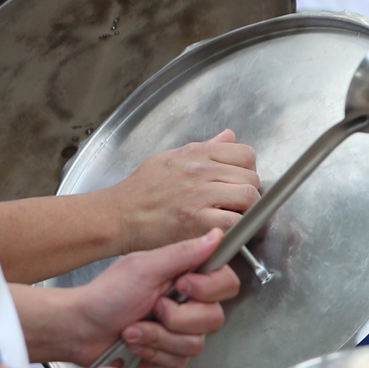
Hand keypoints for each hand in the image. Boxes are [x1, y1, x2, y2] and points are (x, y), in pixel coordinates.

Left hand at [69, 229, 241, 367]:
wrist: (79, 329)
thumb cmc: (105, 296)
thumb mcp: (144, 268)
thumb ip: (183, 253)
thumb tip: (215, 235)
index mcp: (185, 276)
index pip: (226, 282)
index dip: (208, 289)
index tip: (182, 285)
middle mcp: (187, 303)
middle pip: (214, 318)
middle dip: (177, 318)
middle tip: (153, 307)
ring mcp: (178, 330)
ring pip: (195, 343)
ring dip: (158, 336)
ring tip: (134, 327)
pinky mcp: (168, 352)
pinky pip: (179, 360)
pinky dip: (153, 351)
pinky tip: (135, 341)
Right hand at [100, 130, 258, 255]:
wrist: (118, 215)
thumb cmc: (140, 190)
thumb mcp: (170, 158)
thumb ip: (204, 148)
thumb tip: (228, 136)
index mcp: (197, 154)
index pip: (245, 154)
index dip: (247, 170)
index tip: (239, 182)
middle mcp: (201, 171)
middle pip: (251, 177)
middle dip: (248, 192)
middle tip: (236, 204)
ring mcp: (200, 196)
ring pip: (249, 197)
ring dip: (246, 211)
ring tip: (232, 217)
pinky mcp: (197, 221)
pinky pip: (235, 222)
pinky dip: (237, 229)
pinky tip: (225, 230)